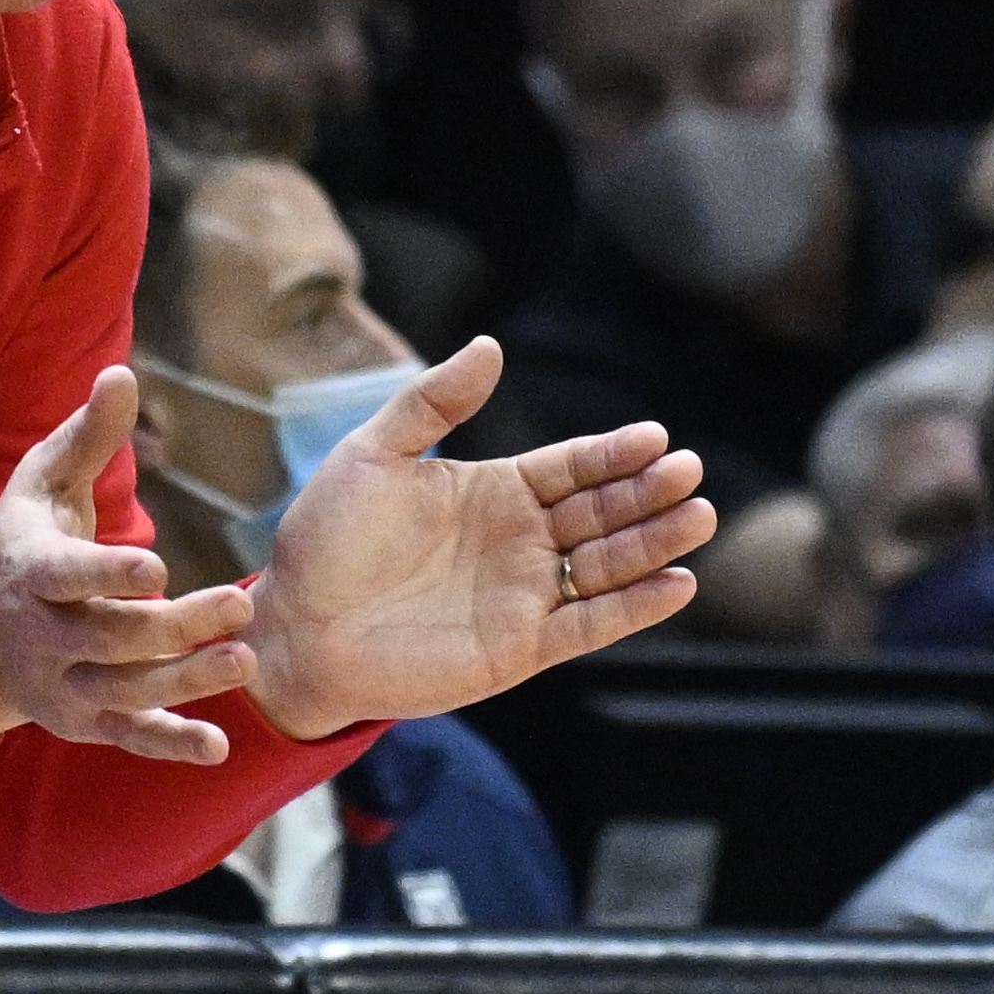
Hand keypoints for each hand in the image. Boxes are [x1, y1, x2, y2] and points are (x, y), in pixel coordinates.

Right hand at [0, 366, 259, 762]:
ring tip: (243, 663)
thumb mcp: (40, 483)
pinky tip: (217, 745)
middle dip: (172, 627)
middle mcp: (43, 633)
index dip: (107, 575)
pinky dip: (169, 746)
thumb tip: (121, 372)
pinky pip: (126, 738)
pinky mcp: (82, 722)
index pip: (68, 577)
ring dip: (183, 684)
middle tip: (239, 607)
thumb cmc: (19, 541)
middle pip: (109, 637)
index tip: (156, 569)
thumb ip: (86, 436)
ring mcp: (61, 684)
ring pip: (123, 691)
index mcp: (31, 569)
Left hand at [242, 337, 714, 738]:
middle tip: (690, 471)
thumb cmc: (326, 539)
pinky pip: (590, 624)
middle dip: (647, 492)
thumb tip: (490, 345)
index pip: (571, 466)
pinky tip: (678, 584)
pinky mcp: (521, 647)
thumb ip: (432, 403)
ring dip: (655, 543)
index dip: (612, 452)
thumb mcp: (371, 455)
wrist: (296, 625)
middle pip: (602, 512)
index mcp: (493, 491)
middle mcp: (520, 541)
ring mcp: (525, 595)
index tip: (655, 436)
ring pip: (608, 565)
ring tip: (697, 516)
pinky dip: (635, 607)